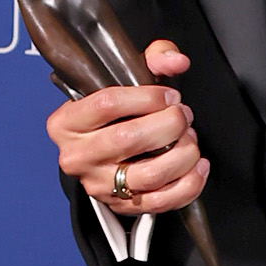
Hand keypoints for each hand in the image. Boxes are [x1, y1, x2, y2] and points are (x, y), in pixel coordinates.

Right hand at [48, 40, 206, 217]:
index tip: (170, 95)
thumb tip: (176, 61)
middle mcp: (77, 156)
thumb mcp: (124, 79)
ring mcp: (98, 185)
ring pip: (149, 174)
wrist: (101, 150)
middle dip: (169, 124)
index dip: (148, 97)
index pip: (107, 104)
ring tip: (190, 139)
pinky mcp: (120, 205)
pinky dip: (189, 184)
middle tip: (183, 116)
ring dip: (182, 155)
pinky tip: (198, 166)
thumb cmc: (114, 113)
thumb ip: (153, 59)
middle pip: (129, 139)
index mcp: (66, 122)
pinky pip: (161, 202)